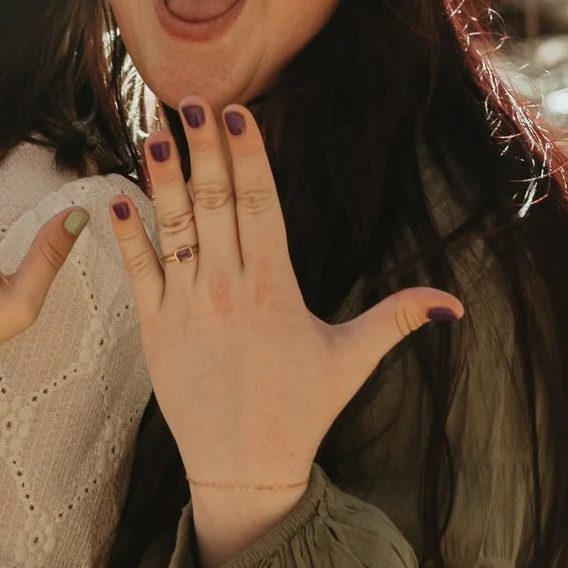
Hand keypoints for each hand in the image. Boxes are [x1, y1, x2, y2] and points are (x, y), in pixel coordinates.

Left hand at [107, 97, 460, 567]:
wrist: (245, 468)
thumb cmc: (301, 411)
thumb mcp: (352, 360)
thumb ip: (397, 320)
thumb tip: (455, 303)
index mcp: (276, 288)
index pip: (263, 205)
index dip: (251, 155)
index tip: (239, 112)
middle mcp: (230, 290)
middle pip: (216, 204)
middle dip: (204, 149)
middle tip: (191, 98)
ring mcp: (189, 309)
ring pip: (173, 229)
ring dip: (160, 178)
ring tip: (152, 130)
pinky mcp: (155, 332)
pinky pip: (137, 274)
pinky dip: (124, 236)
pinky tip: (111, 197)